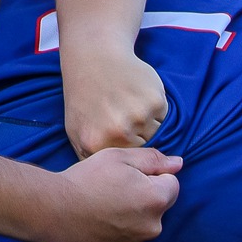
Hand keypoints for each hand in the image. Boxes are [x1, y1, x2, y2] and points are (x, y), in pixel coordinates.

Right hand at [38, 146, 181, 241]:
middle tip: (111, 189)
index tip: (128, 175)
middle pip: (157, 207)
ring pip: (140, 226)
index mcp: (156, 200)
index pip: (172, 184)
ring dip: (128, 217)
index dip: (151, 176)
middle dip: (142, 197)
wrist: (48, 212)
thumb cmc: (83, 180)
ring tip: (99, 207)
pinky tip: (93, 223)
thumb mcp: (118, 157)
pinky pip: (123, 241)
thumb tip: (178, 163)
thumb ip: (152, 159)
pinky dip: (113, 233)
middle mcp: (152, 227)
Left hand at [59, 42, 167, 156]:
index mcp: (98, 143)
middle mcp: (119, 131)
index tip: (117, 135)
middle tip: (121, 116)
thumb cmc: (85, 97)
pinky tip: (137, 95)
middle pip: (144, 151)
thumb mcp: (77, 132)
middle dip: (137, 137)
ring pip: (157, 134)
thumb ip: (91, 159)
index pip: (124, 164)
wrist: (95, 57)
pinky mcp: (155, 101)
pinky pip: (164, 116)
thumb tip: (113, 184)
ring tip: (128, 105)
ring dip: (148, 122)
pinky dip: (155, 108)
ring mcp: (138, 115)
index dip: (125, 151)